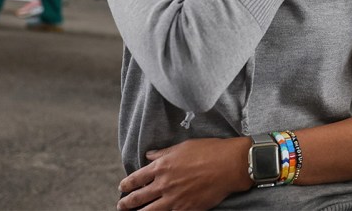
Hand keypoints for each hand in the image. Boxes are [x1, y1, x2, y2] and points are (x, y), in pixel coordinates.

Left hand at [117, 137, 251, 210]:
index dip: (126, 184)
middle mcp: (164, 185)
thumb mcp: (183, 146)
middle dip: (126, 203)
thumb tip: (149, 155)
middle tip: (121, 206)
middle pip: (138, 198)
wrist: (230, 165)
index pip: (136, 178)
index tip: (122, 187)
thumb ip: (163, 153)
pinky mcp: (186, 209)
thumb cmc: (209, 151)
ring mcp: (174, 199)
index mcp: (162, 167)